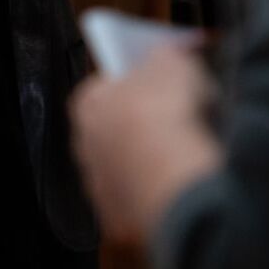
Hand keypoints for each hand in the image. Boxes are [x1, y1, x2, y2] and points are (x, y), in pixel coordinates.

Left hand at [70, 43, 222, 243]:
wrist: (175, 178)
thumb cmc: (165, 115)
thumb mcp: (172, 63)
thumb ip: (168, 55)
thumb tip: (172, 51)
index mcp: (87, 102)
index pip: (107, 86)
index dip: (139, 83)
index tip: (162, 85)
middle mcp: (83, 145)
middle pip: (116, 129)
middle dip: (143, 126)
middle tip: (181, 123)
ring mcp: (99, 184)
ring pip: (126, 169)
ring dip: (149, 164)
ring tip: (185, 158)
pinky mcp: (120, 217)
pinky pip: (140, 203)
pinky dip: (158, 197)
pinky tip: (181, 189)